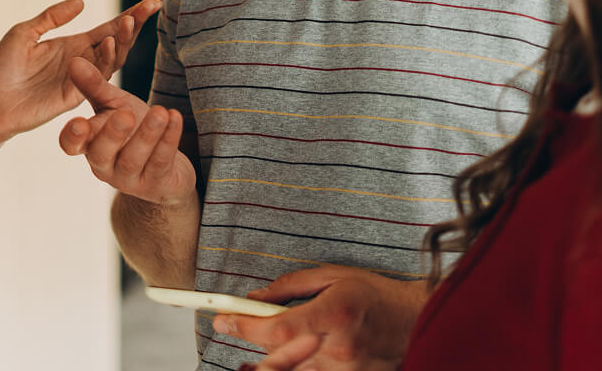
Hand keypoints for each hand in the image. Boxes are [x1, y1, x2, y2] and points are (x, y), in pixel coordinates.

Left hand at [0, 0, 161, 143]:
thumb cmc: (1, 69)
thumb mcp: (23, 33)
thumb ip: (51, 17)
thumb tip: (82, 2)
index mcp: (73, 44)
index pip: (108, 29)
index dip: (130, 16)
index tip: (152, 3)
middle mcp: (83, 61)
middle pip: (117, 41)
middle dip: (134, 24)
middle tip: (151, 8)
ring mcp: (81, 79)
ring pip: (113, 58)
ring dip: (123, 40)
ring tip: (129, 21)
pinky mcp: (75, 96)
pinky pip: (97, 78)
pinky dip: (106, 60)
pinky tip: (109, 43)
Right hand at [58, 55, 195, 205]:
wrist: (167, 167)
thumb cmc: (133, 130)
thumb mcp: (114, 105)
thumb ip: (94, 85)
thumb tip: (74, 61)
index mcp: (89, 145)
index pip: (71, 145)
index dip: (73, 137)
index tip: (79, 122)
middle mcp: (104, 166)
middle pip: (101, 153)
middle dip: (113, 134)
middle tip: (126, 114)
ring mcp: (130, 179)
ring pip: (134, 158)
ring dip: (147, 134)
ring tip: (160, 112)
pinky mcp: (156, 184)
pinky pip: (161, 161)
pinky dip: (169, 138)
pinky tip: (175, 117)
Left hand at [211, 265, 428, 370]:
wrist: (416, 322)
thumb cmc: (375, 295)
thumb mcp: (331, 276)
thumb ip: (290, 287)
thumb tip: (256, 298)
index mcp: (332, 315)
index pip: (278, 329)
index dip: (245, 327)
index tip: (222, 319)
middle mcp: (337, 349)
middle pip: (279, 360)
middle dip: (250, 346)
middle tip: (232, 327)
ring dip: (272, 358)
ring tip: (265, 339)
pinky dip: (294, 366)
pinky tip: (284, 357)